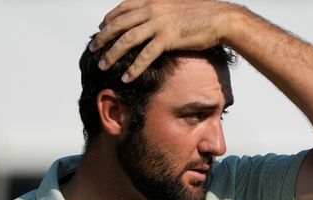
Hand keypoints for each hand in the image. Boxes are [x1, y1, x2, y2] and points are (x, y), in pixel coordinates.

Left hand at [89, 0, 237, 81]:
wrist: (220, 19)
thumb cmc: (203, 13)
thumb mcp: (176, 6)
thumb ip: (161, 10)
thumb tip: (154, 18)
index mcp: (152, 0)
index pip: (122, 9)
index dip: (109, 20)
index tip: (100, 30)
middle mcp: (152, 9)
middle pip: (119, 24)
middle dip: (103, 38)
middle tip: (92, 49)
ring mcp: (159, 24)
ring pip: (127, 40)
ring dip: (112, 54)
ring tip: (102, 65)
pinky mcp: (168, 38)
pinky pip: (145, 55)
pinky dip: (134, 68)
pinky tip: (126, 78)